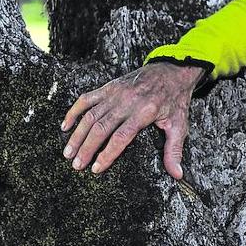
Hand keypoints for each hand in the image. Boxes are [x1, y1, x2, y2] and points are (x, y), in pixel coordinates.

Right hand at [61, 63, 205, 179]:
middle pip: (101, 128)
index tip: (96, 169)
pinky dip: (74, 111)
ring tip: (68, 153)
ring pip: (90, 115)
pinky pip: (87, 99)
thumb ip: (174, 150)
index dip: (106, 154)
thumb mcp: (180, 125)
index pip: (120, 137)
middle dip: (86, 149)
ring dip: (77, 135)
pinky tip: (65, 126)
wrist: (173, 70)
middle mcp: (127, 102)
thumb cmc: (175, 99)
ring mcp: (116, 93)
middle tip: (76, 165)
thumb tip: (177, 175)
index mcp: (145, 112)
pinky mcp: (109, 86)